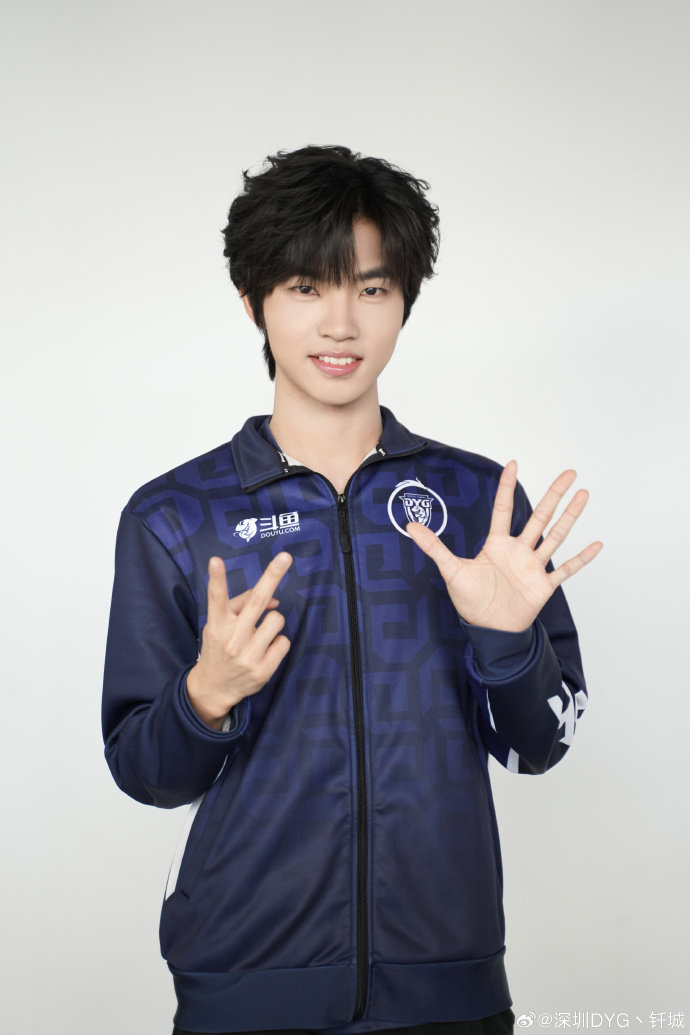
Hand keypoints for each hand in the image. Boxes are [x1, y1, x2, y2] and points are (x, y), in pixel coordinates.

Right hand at [186, 552, 292, 728]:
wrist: (214, 688)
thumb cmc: (220, 647)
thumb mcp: (220, 626)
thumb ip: (242, 606)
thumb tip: (274, 599)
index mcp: (217, 625)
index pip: (216, 598)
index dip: (217, 578)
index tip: (216, 560)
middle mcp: (231, 639)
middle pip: (256, 602)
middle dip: (272, 576)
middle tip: (285, 556)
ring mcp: (248, 656)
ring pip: (277, 619)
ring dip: (273, 622)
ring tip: (260, 634)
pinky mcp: (263, 670)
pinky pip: (284, 642)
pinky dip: (277, 643)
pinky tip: (264, 651)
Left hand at [406, 462, 601, 632]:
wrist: (488, 630)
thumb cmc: (470, 601)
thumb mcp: (451, 570)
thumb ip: (434, 547)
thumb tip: (410, 527)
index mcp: (497, 545)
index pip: (504, 509)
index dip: (507, 487)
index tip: (514, 463)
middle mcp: (518, 551)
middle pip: (539, 516)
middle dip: (554, 494)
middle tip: (569, 472)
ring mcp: (533, 567)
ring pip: (556, 536)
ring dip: (571, 516)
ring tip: (583, 495)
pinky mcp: (544, 585)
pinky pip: (566, 570)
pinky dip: (581, 558)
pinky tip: (596, 544)